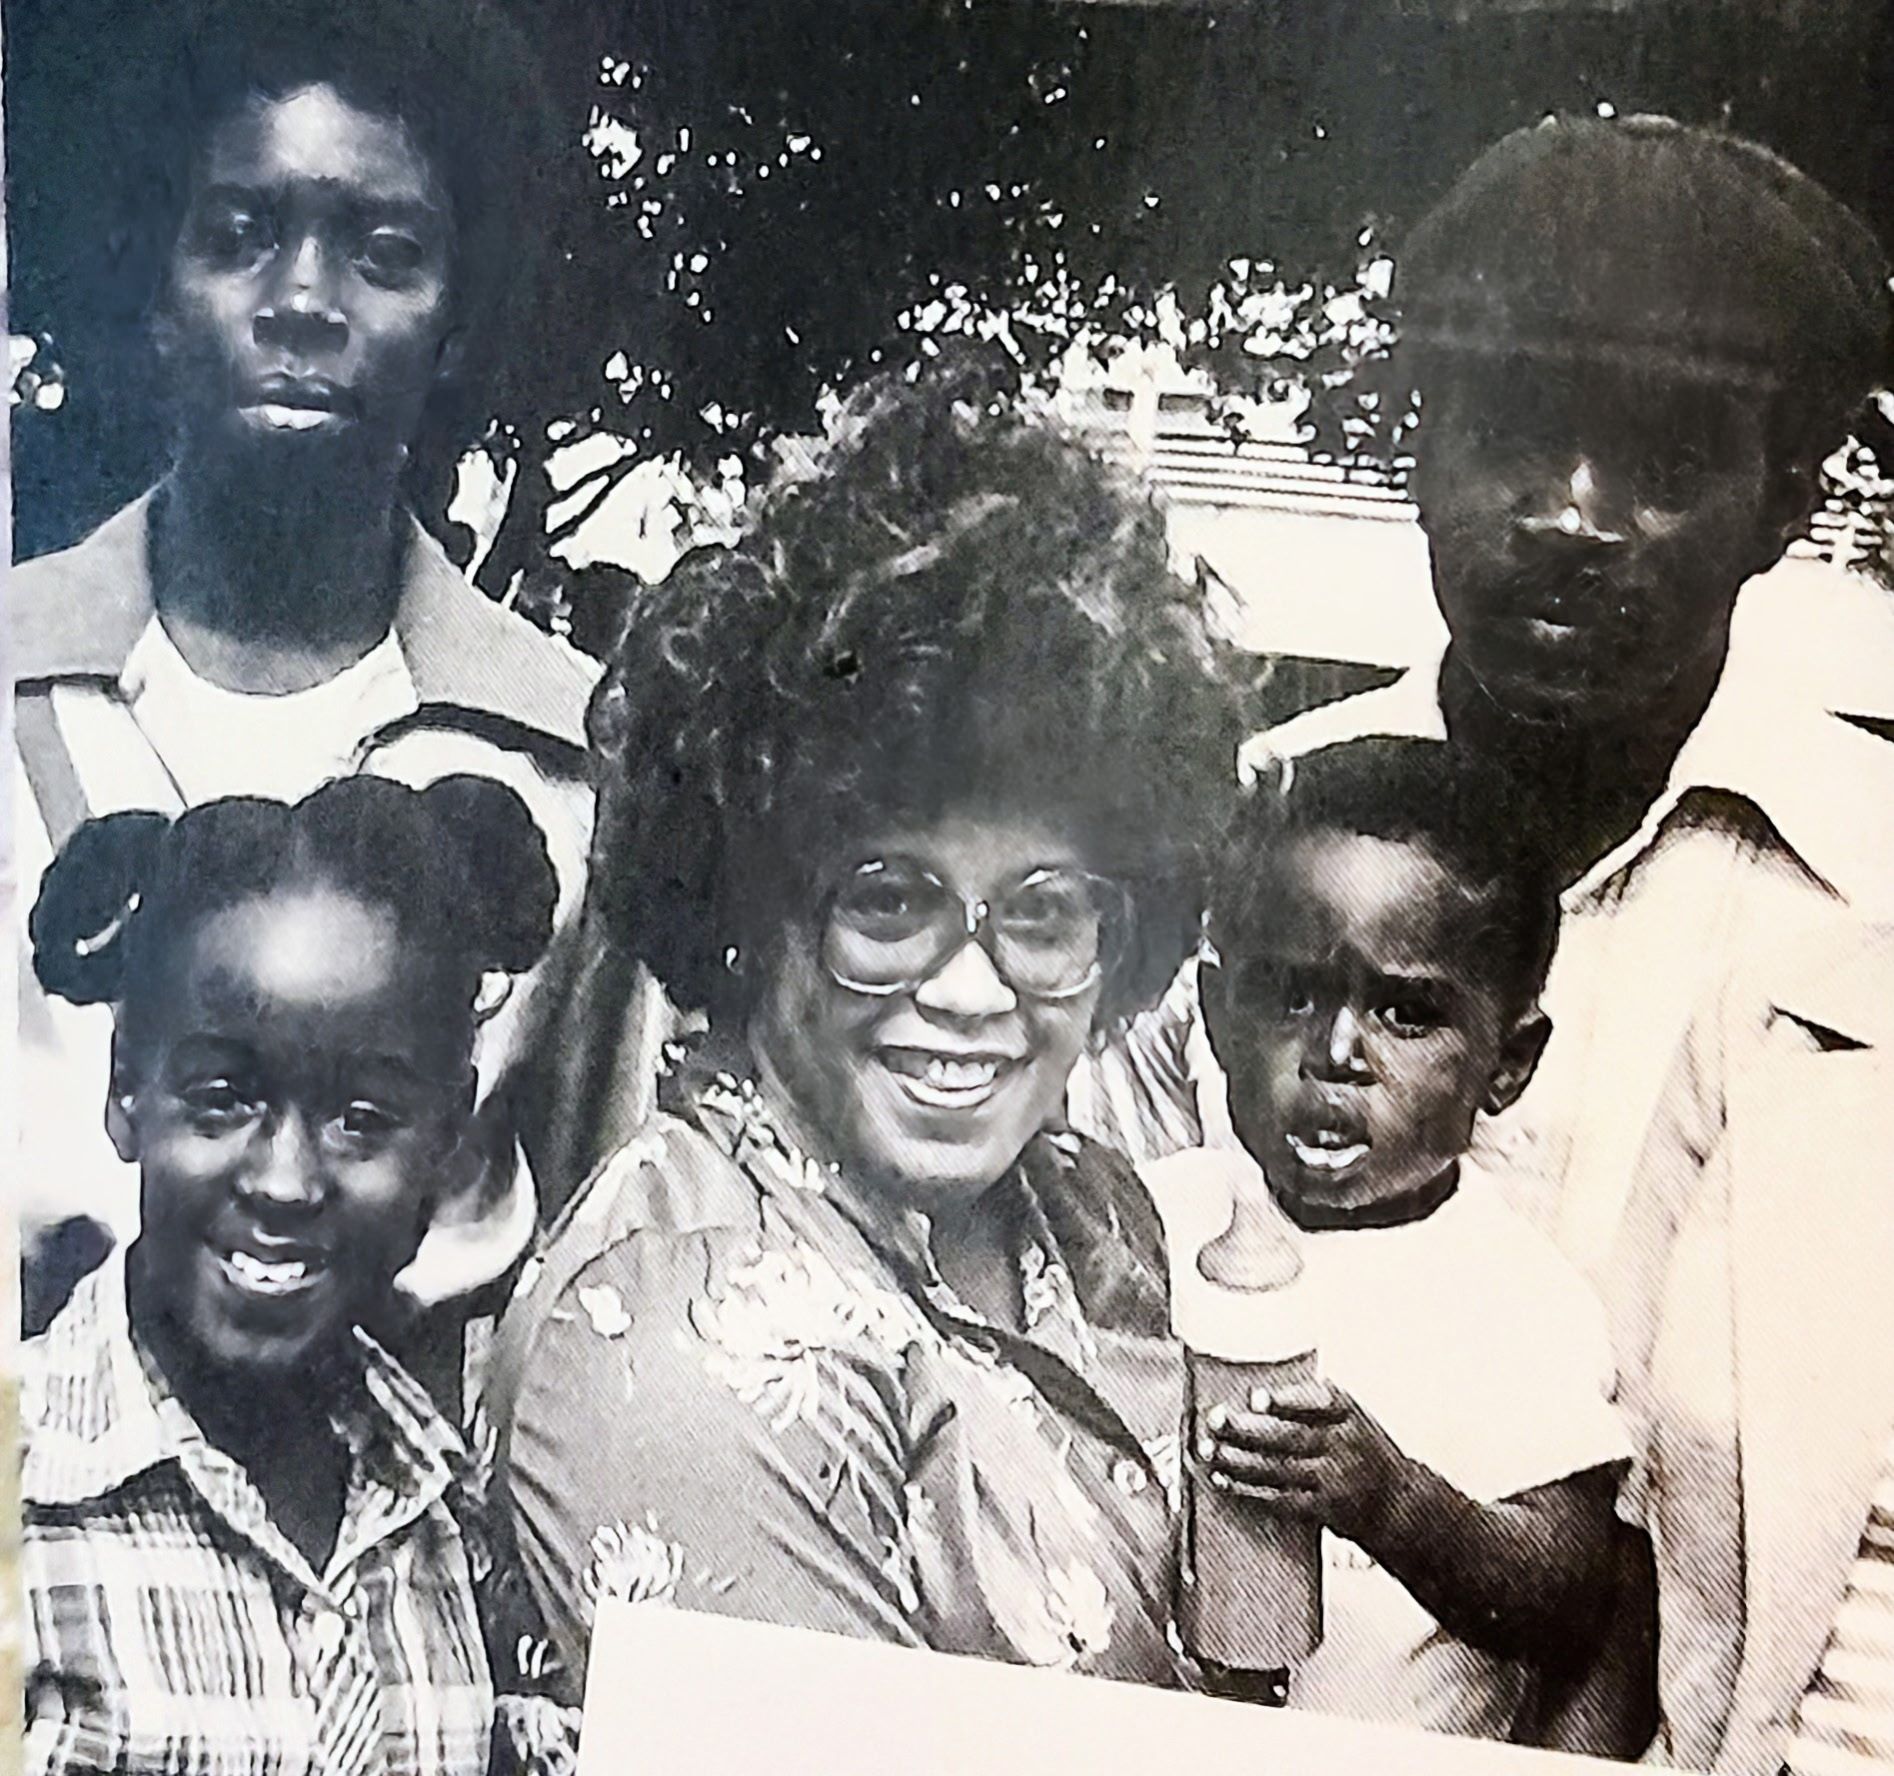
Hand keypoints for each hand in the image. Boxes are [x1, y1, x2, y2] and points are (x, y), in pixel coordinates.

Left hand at [1198, 1379, 1408, 1547]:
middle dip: (1247, 1429)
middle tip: (1215, 1419)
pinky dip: (1247, 1489)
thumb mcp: (1352, 1416)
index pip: (1320, 1402)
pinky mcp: (1322, 1509)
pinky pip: (1279, 1498)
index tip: (1255, 1396)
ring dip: (1237, 1460)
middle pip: (1290, 1437)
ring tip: (1207, 1449)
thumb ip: (1314, 1402)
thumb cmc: (1362, 1449)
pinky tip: (1222, 1479)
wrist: (1397, 1504)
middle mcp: (1343, 1446)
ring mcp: (1333, 1480)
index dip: (1286, 1400)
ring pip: (1278, 1469)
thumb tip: (1255, 1390)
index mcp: (1350, 1414)